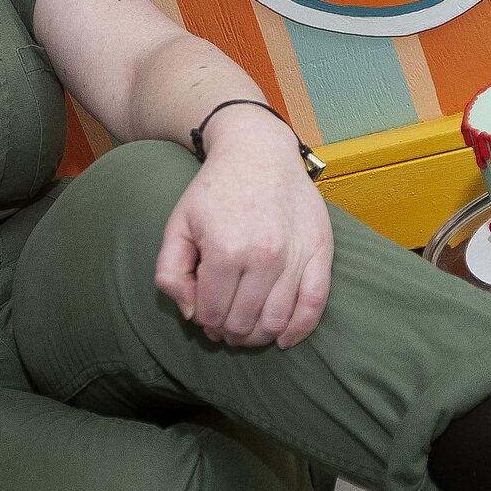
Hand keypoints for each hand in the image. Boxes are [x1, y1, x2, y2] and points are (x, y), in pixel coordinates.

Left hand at [153, 108, 333, 348]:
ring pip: (276, 322)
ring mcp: (295, 255)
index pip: (212, 314)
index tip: (204, 310)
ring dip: (258, 335)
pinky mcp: (320, 251)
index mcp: (225, 249)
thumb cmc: (215, 190)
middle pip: (243, 324)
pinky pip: (315, 305)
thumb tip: (191, 313)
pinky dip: (299, 330)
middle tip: (224, 321)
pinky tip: (283, 339)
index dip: (204, 320)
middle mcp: (263, 256)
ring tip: (247, 326)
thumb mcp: (177, 224)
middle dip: (228, 331)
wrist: (259, 151)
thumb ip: (170, 272)